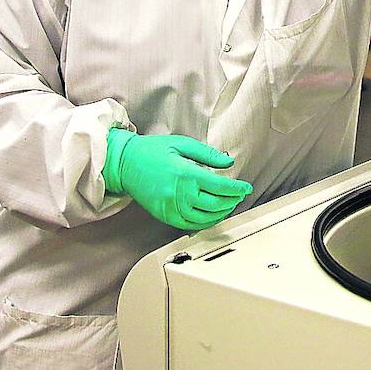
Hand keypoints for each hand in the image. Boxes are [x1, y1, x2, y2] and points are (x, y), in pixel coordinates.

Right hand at [102, 129, 252, 229]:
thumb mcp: (181, 143)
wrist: (124, 163)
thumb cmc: (151, 151)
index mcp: (185, 173)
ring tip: (229, 205)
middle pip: (215, 204)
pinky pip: (189, 225)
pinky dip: (204, 223)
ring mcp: (170, 207)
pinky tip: (212, 216)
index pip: (219, 186)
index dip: (237, 189)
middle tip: (239, 195)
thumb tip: (227, 162)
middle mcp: (178, 193)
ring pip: (204, 218)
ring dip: (221, 213)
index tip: (246, 188)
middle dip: (232, 201)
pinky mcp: (164, 215)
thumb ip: (207, 154)